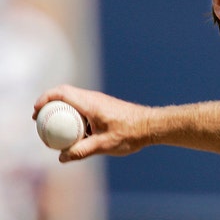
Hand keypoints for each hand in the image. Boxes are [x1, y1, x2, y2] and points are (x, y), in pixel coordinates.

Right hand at [33, 85, 151, 161]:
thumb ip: (82, 151)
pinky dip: (72, 117)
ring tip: (52, 129)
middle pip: (64, 95)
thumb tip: (62, 158)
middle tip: (39, 122)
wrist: (151, 126)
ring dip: (61, 111)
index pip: (62, 92)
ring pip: (73, 102)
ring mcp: (99, 102)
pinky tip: (73, 134)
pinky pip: (82, 108)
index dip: (45, 98)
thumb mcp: (105, 144)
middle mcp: (94, 98)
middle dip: (49, 105)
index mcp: (91, 103)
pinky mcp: (103, 108)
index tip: (36, 112)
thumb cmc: (131, 133)